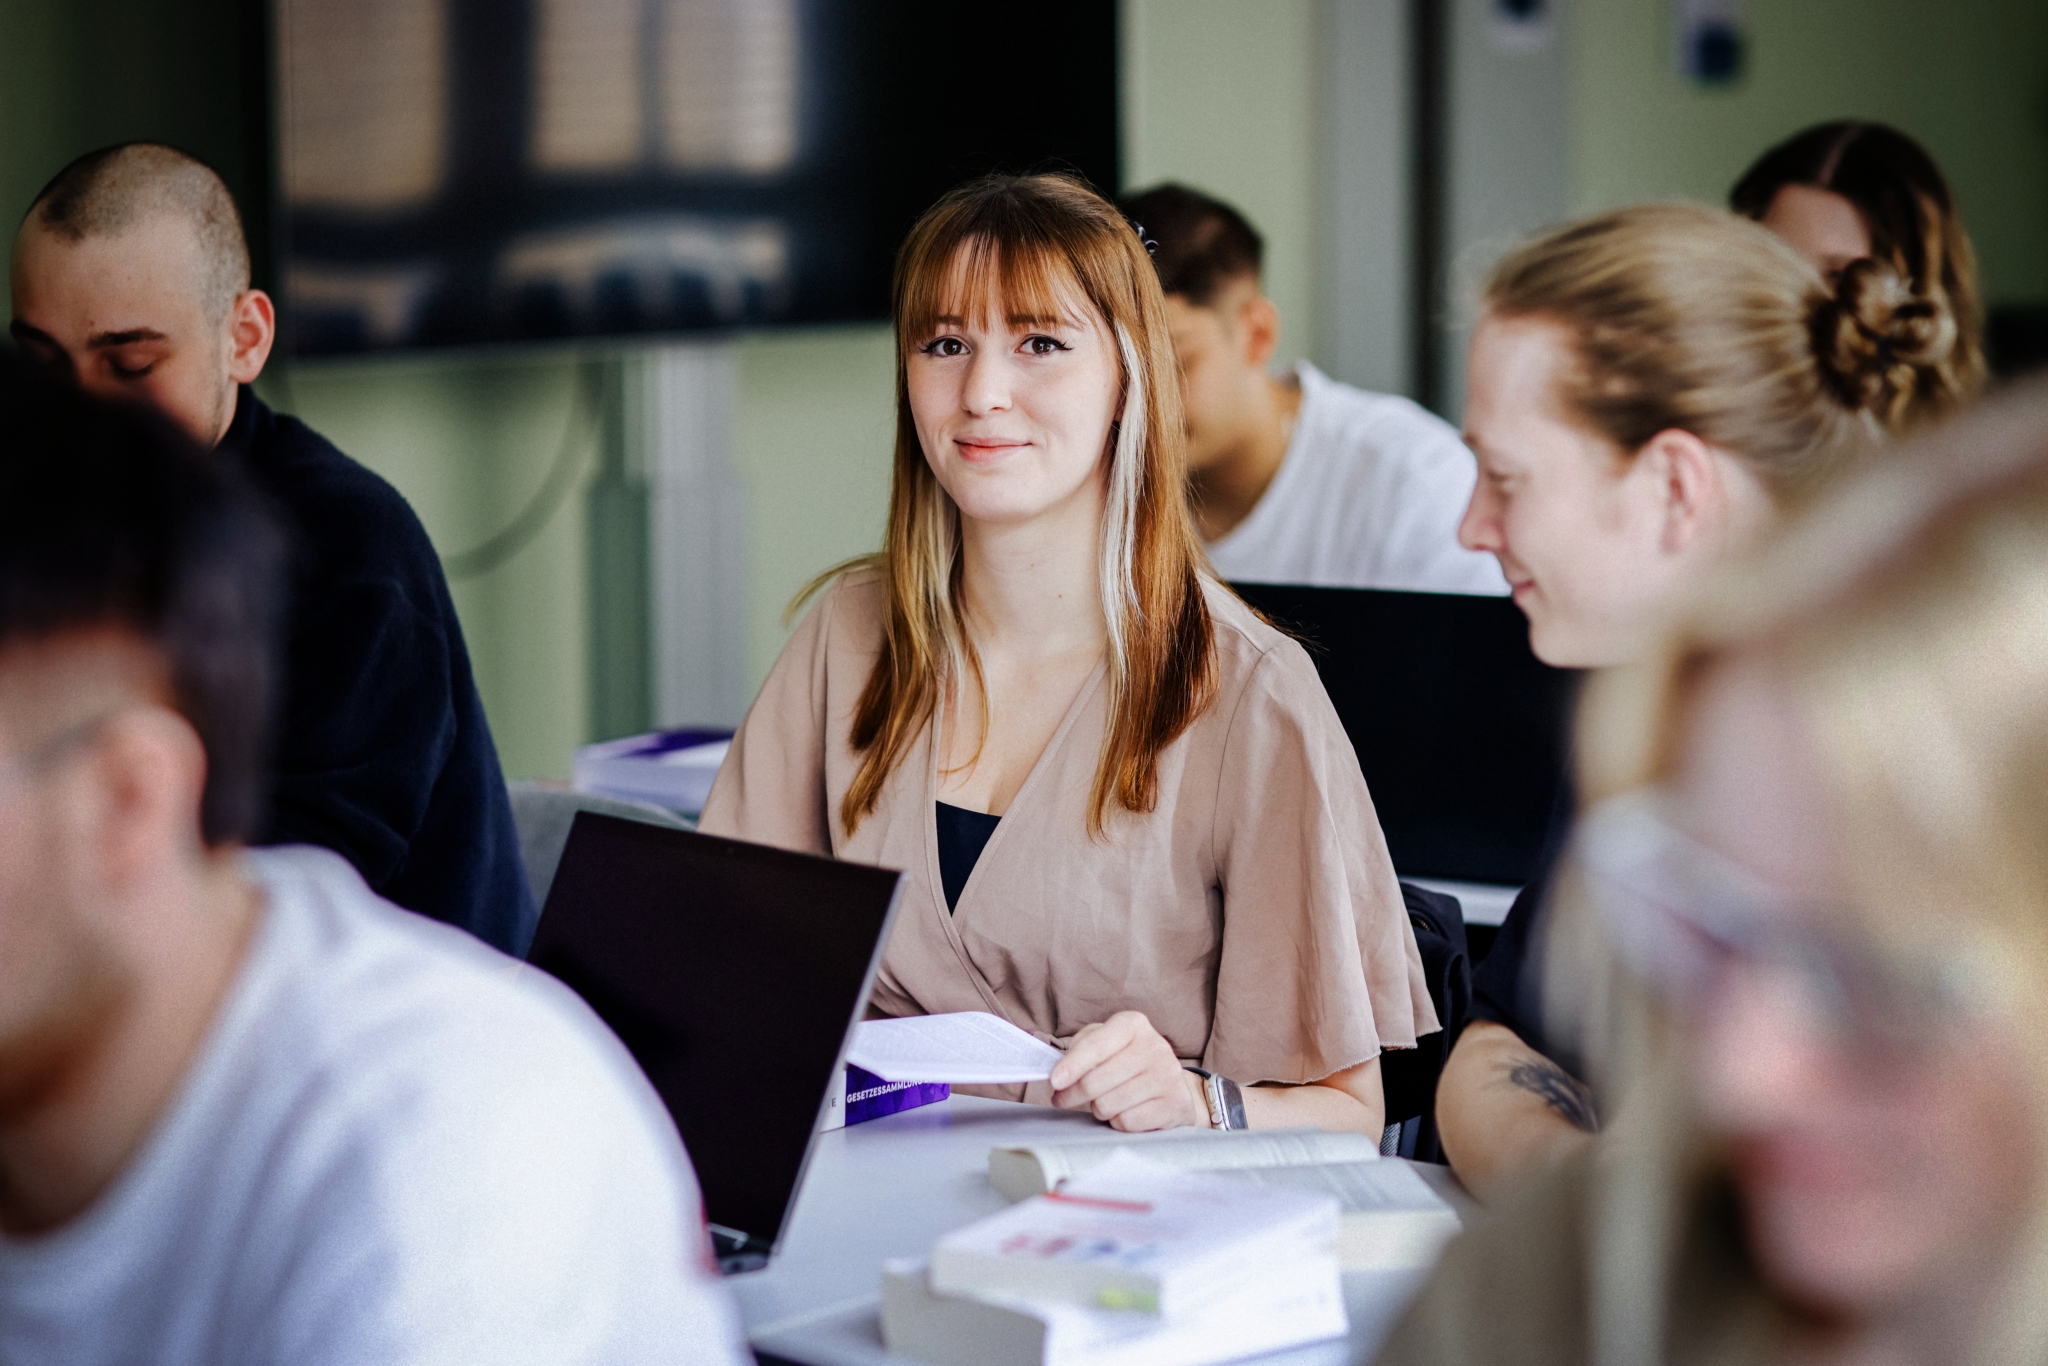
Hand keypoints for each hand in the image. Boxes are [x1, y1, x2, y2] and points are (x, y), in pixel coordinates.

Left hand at [1048, 1011, 1207, 1131]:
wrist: (1172, 1086)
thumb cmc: (1127, 1062)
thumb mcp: (1106, 1043)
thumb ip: (1081, 1048)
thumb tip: (1059, 1071)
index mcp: (1133, 1024)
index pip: (1095, 1046)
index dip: (1071, 1065)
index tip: (1054, 1081)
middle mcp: (1154, 1046)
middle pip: (1096, 1081)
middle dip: (1073, 1094)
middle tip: (1064, 1099)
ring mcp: (1167, 1075)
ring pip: (1108, 1105)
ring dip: (1097, 1108)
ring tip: (1104, 1101)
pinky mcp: (1174, 1104)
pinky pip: (1126, 1122)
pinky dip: (1117, 1122)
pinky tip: (1124, 1111)